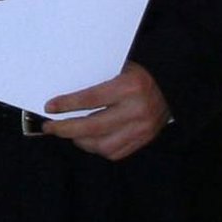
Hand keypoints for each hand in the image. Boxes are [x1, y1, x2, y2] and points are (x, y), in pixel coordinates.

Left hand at [41, 61, 169, 160]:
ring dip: (80, 141)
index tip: (50, 108)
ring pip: (102, 145)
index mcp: (129, 86)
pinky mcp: (145, 140)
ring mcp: (142, 128)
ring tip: (69, 134)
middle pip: (92, 127)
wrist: (172, 85)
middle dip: (66, 129)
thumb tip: (64, 97)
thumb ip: (97, 82)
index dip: (67, 105)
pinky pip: (115, 152)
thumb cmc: (140, 74)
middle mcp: (136, 110)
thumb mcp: (120, 68)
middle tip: (51, 127)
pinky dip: (98, 148)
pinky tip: (89, 140)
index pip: (90, 99)